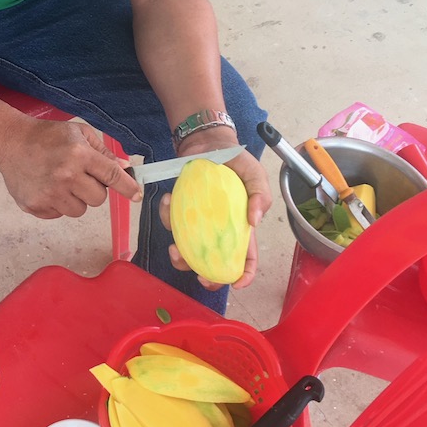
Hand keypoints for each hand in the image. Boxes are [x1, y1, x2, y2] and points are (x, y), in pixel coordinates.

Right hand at [0, 118, 141, 218]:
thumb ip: (103, 151)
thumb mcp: (78, 133)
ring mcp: (49, 194)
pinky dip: (57, 204)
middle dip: (94, 190)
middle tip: (79, 177)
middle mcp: (66, 175)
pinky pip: (59, 215)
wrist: (10, 142)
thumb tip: (124, 167)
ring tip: (61, 182)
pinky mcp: (35, 206)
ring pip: (79, 210)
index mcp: (79, 155)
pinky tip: (47, 187)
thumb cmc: (47, 136)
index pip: (112, 176)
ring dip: (76, 199)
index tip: (138, 196)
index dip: (128, 188)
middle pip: (99, 199)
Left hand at [159, 133, 271, 290]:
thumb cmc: (235, 161)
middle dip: (207, 275)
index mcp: (240, 227)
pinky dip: (166, 215)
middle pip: (215, 262)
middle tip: (199, 275)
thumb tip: (254, 221)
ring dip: (179, 255)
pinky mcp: (181, 211)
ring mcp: (198, 223)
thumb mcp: (255, 174)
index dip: (244, 274)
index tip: (236, 284)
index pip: (247, 257)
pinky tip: (167, 200)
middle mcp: (218, 230)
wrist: (208, 142)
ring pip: (189, 249)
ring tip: (174, 247)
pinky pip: (171, 222)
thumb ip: (260, 195)